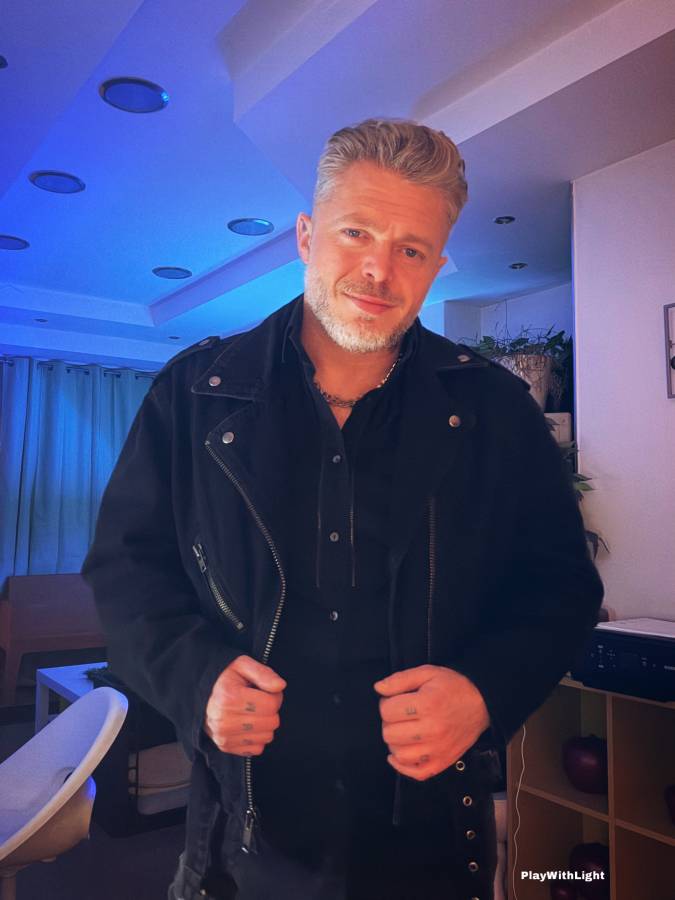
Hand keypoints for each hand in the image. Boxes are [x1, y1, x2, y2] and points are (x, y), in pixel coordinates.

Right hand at [204, 655, 285, 756]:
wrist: (202, 696)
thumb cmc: (226, 678)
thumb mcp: (242, 665)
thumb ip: (263, 673)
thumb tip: (280, 685)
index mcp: (229, 697)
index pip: (272, 704)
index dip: (274, 695)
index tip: (263, 690)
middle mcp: (224, 721)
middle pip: (272, 722)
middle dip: (270, 710)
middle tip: (259, 701)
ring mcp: (224, 737)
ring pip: (267, 736)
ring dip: (265, 724)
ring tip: (252, 712)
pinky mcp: (226, 747)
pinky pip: (258, 748)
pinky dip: (257, 737)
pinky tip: (247, 724)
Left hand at [374, 664, 489, 780]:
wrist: (481, 703)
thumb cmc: (453, 687)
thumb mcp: (427, 673)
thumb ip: (400, 679)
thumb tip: (378, 689)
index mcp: (426, 705)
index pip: (387, 711)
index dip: (387, 702)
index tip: (396, 699)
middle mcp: (432, 730)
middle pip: (389, 734)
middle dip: (389, 722)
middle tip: (400, 714)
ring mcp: (437, 750)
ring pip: (398, 754)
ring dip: (395, 742)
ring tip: (403, 730)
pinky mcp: (442, 762)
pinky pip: (415, 773)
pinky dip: (403, 766)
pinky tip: (400, 752)